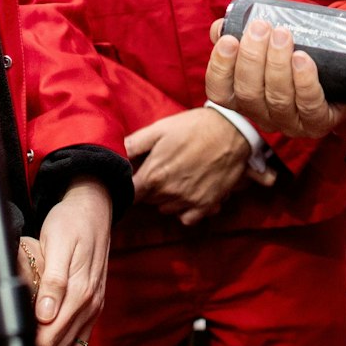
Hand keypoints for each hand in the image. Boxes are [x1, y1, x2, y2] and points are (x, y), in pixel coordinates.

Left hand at [27, 178, 112, 345]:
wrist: (94, 209)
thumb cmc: (71, 222)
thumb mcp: (58, 243)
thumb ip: (54, 282)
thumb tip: (45, 316)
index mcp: (80, 292)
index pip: (51, 338)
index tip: (9, 340)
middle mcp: (90, 304)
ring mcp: (94, 307)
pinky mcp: (93, 306)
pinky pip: (80, 342)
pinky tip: (46, 345)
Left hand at [125, 108, 250, 225]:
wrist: (232, 131)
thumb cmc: (194, 127)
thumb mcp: (159, 129)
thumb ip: (134, 144)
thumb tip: (113, 154)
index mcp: (154, 176)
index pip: (130, 194)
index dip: (130, 185)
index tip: (136, 176)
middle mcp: (169, 194)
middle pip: (148, 201)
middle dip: (150, 188)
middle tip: (160, 169)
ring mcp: (189, 202)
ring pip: (166, 209)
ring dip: (166, 198)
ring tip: (176, 178)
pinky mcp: (206, 206)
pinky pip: (187, 219)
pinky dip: (185, 210)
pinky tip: (189, 192)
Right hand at [205, 17, 345, 138]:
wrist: (337, 75)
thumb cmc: (293, 57)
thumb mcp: (265, 45)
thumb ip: (241, 35)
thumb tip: (220, 27)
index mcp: (243, 98)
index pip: (220, 92)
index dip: (220, 68)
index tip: (229, 40)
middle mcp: (262, 115)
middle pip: (248, 94)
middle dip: (252, 58)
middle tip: (261, 27)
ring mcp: (290, 122)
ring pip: (277, 99)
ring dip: (278, 64)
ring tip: (283, 35)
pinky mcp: (318, 122)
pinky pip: (309, 106)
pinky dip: (304, 81)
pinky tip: (303, 60)